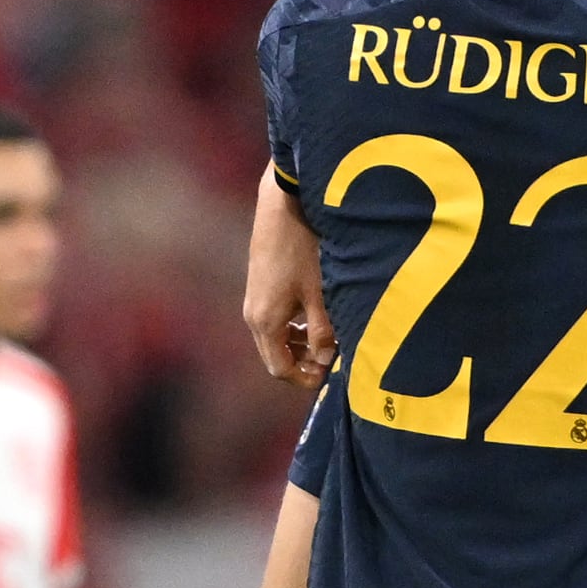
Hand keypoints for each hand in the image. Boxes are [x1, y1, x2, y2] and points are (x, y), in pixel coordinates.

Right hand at [243, 165, 332, 386]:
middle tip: (332, 361)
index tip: (329, 376)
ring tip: (328, 340)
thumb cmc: (302, 249)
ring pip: (275, 340)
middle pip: (275, 357)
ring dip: (300, 346)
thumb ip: (323, 330)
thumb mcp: (319, 292)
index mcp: (265, 322)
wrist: (282, 208)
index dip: (304, 378)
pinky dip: (294, 329)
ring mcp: (254, 301)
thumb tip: (325, 359)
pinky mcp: (260, 289)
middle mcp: (254, 315)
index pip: (279, 369)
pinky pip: (274, 322)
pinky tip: (316, 318)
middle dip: (303, 364)